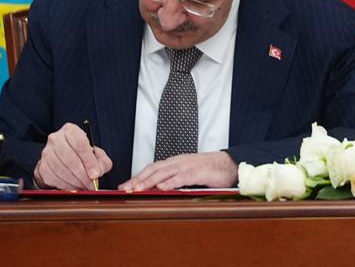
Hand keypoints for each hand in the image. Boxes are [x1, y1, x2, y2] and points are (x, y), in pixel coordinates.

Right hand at [34, 122, 112, 189]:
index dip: (89, 161)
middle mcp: (56, 139)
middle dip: (83, 175)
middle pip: (70, 159)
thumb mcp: (96, 153)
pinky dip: (66, 185)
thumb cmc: (81, 153)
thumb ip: (102, 161)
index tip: (96, 174)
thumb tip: (99, 171)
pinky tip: (74, 186)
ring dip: (75, 182)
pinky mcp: (42, 167)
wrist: (61, 157)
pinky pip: (54, 179)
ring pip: (62, 171)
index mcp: (71, 130)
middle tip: (91, 184)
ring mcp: (46, 153)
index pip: (80, 144)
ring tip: (85, 186)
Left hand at [119, 151, 237, 190]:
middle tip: (125, 189)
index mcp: (175, 162)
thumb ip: (174, 180)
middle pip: (154, 169)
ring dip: (150, 180)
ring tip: (138, 189)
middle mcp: (179, 162)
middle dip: (138, 179)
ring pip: (165, 172)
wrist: (229, 164)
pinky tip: (162, 187)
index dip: (138, 176)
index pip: (152, 168)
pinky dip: (171, 181)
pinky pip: (182, 176)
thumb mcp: (188, 174)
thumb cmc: (209, 170)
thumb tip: (157, 191)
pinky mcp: (198, 171)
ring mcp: (188, 165)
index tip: (125, 186)